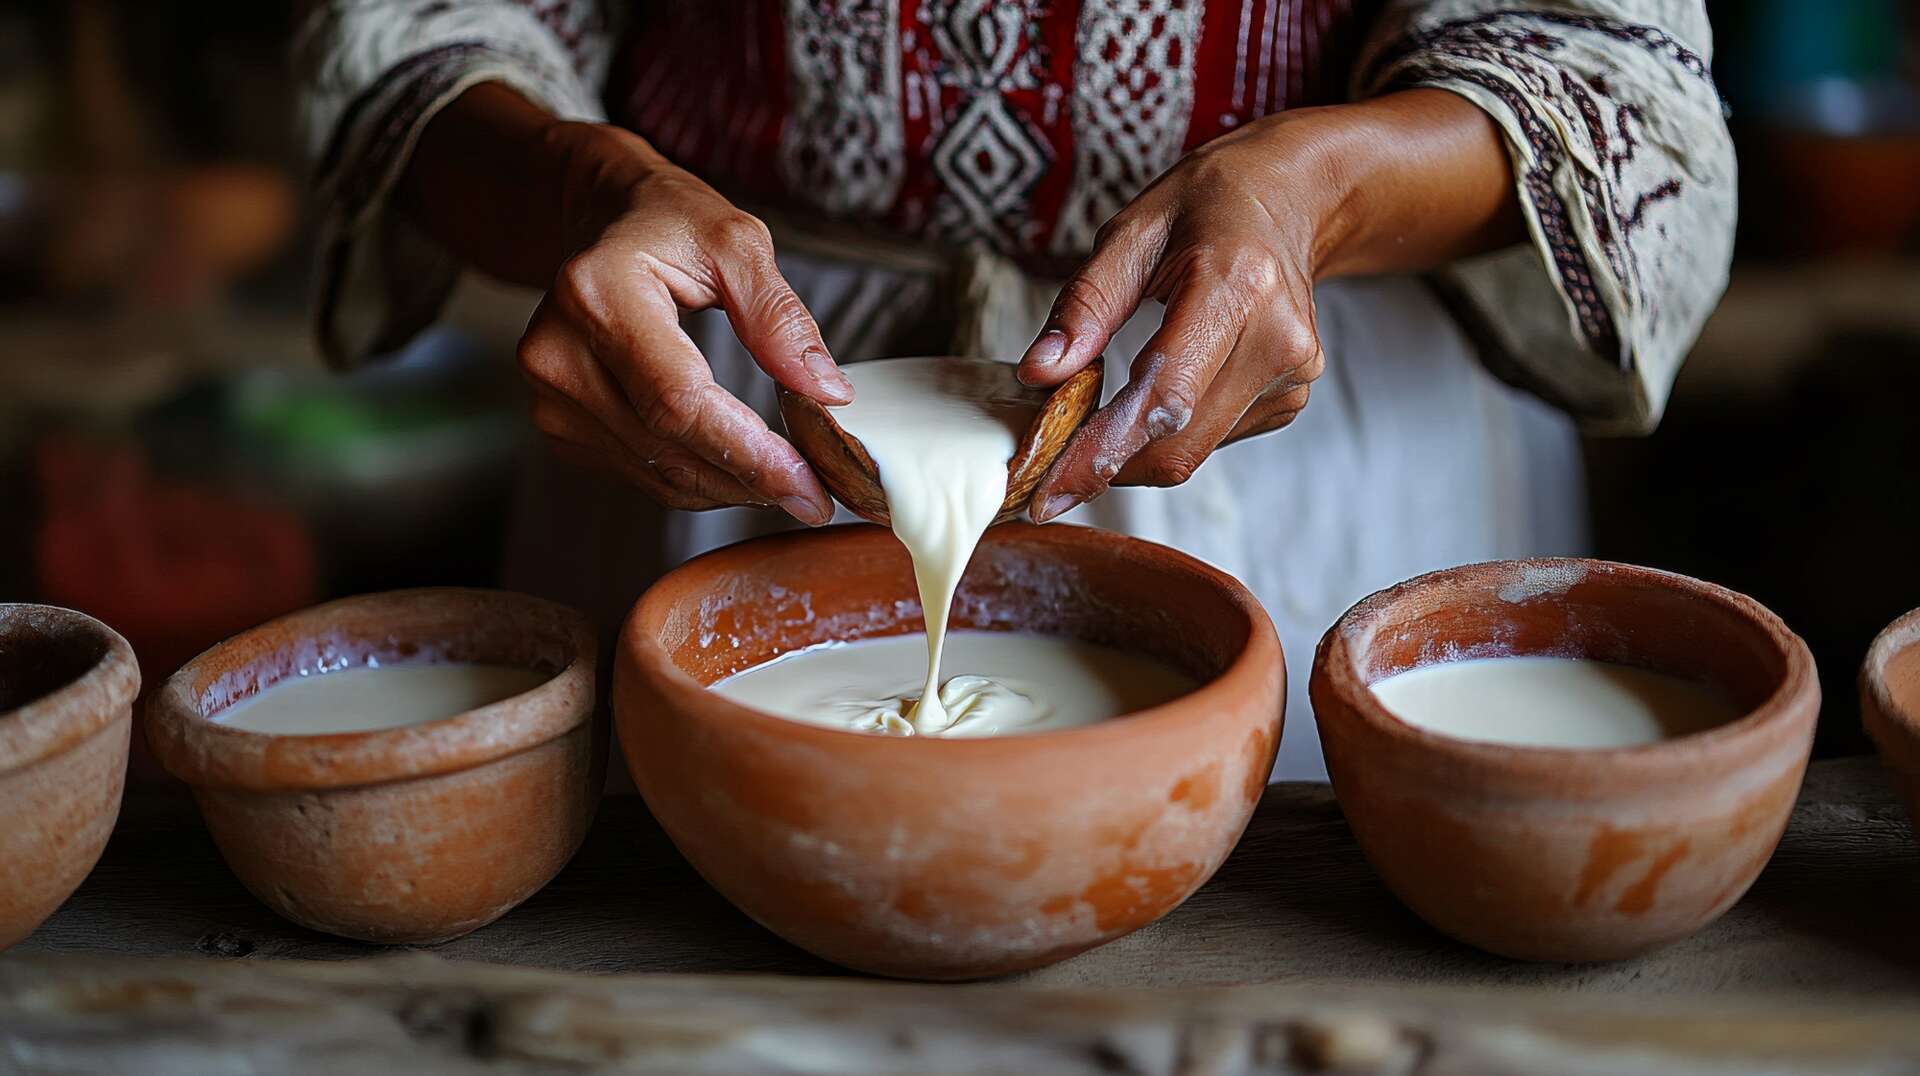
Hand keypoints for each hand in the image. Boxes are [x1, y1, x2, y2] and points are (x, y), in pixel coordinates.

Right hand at [399, 85, 848, 524]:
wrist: (602, 223)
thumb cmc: (667, 224)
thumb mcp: (736, 243)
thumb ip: (780, 317)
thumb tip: (824, 392)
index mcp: (597, 293)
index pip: (678, 400)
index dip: (747, 451)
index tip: (808, 479)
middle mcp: (559, 351)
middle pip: (667, 447)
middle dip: (750, 478)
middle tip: (815, 492)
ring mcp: (552, 394)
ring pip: (657, 473)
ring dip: (729, 486)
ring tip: (785, 478)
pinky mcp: (560, 424)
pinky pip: (642, 474)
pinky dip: (698, 478)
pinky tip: (735, 463)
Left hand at [1017, 91, 1522, 520]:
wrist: (1288, 199)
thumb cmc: (1205, 206)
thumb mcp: (1132, 230)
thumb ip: (1084, 305)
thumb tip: (1038, 374)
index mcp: (1237, 285)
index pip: (1166, 395)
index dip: (1104, 450)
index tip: (1048, 489)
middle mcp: (1277, 339)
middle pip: (1177, 442)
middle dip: (1102, 465)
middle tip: (1040, 474)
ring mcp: (1292, 375)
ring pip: (1191, 451)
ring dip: (1130, 453)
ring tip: (1088, 423)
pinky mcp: (1290, 399)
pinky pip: (1210, 439)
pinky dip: (1164, 436)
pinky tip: (1147, 400)